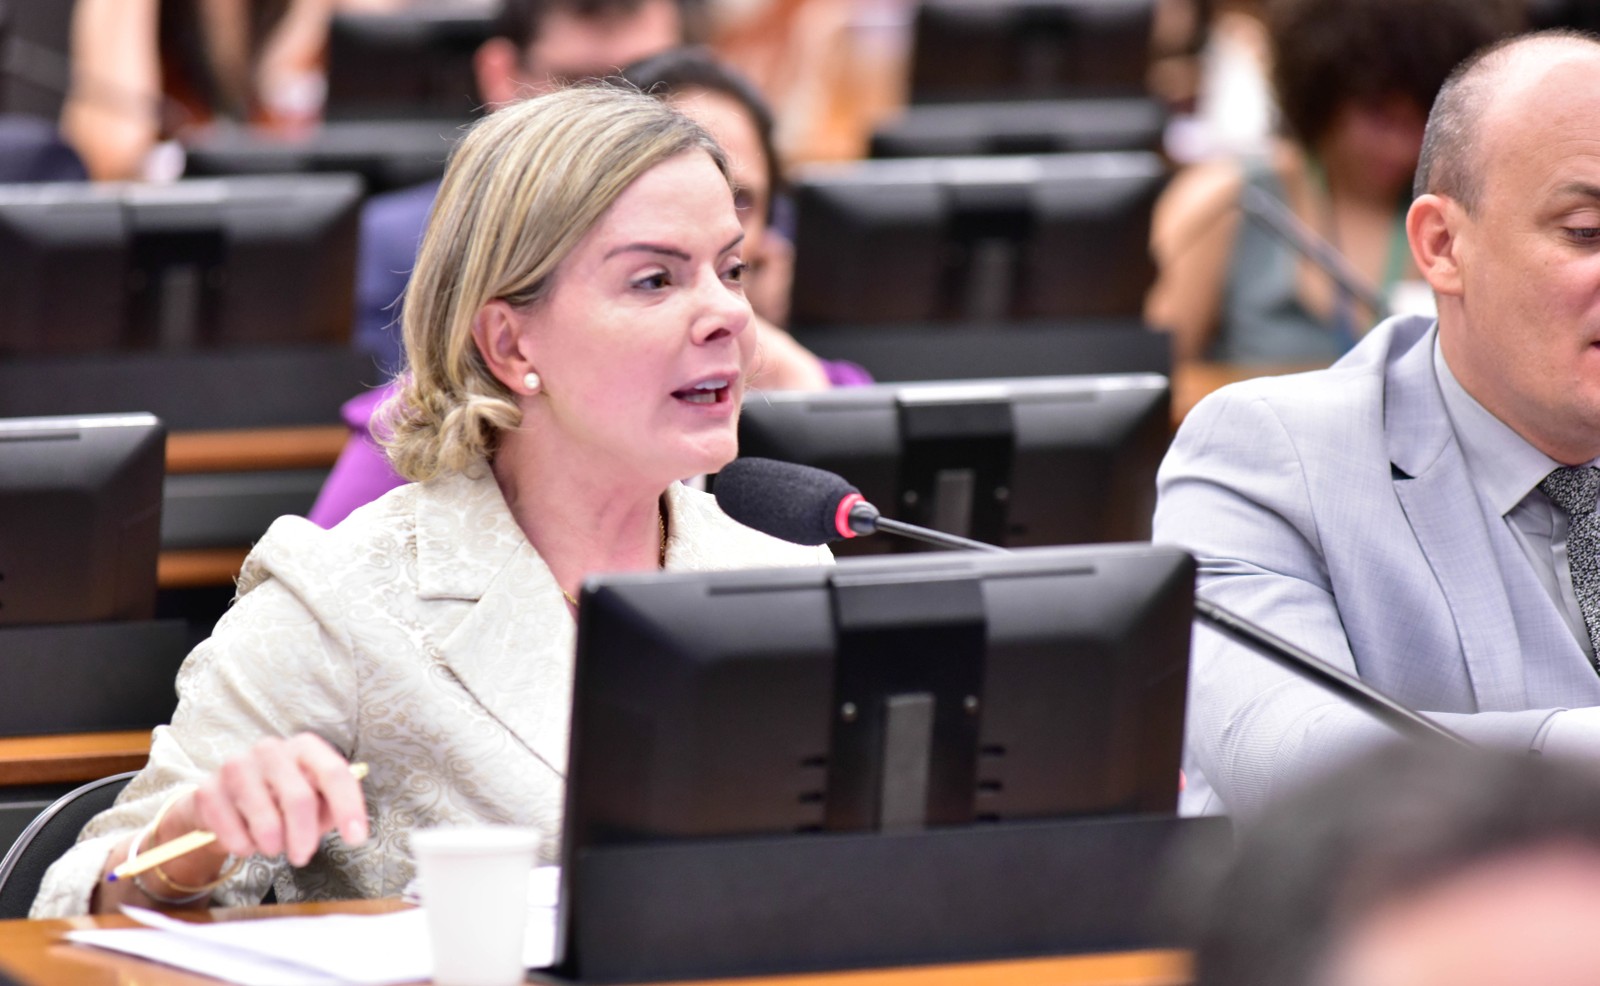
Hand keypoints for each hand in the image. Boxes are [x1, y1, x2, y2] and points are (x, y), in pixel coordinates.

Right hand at [189, 733, 368, 866]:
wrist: (225, 803)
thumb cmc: (280, 801)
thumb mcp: (314, 801)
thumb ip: (332, 808)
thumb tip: (349, 824)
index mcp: (305, 747)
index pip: (334, 773)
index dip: (349, 807)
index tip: (357, 839)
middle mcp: (272, 749)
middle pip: (299, 798)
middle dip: (305, 837)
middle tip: (302, 856)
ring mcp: (237, 765)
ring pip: (266, 820)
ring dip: (273, 845)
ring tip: (272, 846)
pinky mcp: (209, 789)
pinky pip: (233, 832)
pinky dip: (244, 847)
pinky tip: (246, 842)